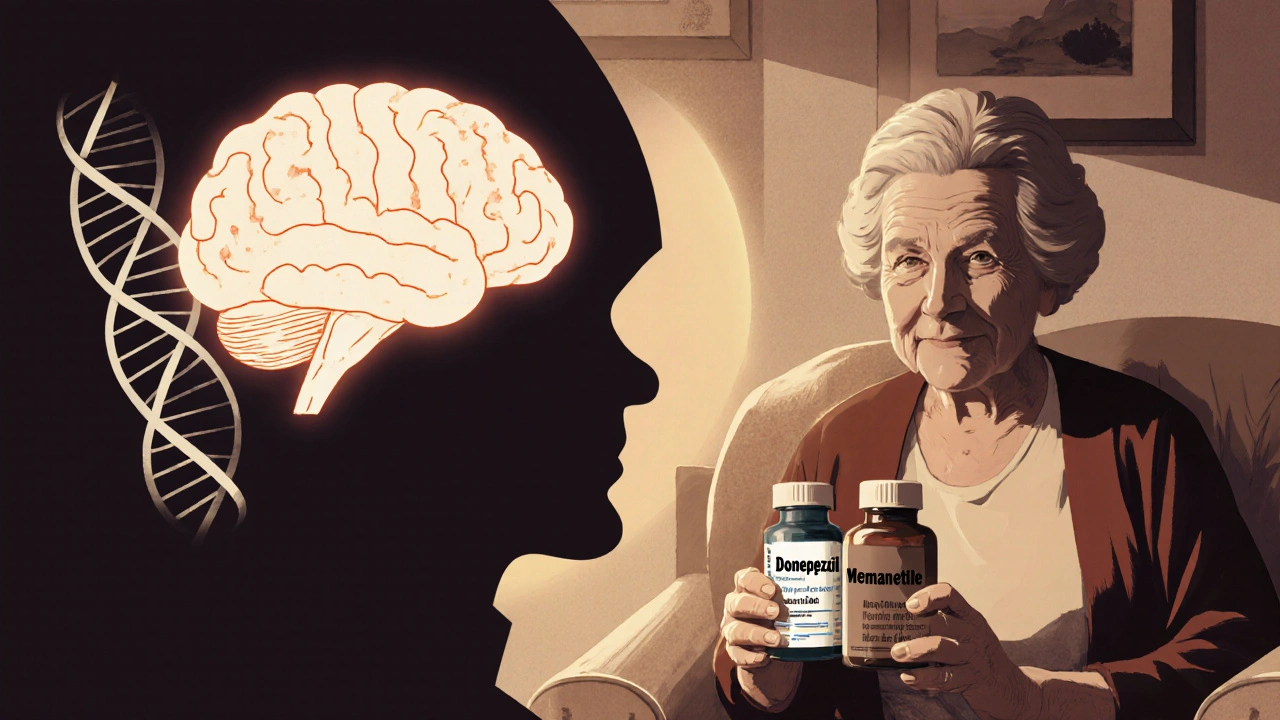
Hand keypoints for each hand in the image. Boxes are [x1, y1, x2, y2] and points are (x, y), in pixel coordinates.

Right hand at [720, 567, 801, 709]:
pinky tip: (765, 657)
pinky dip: (752, 656)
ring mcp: (733, 630)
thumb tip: (828, 594)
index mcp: (747, 591)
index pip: (744, 578)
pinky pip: (738, 654)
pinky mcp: (735, 652)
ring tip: (777, 639)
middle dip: (756, 606)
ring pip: (736, 630)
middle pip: (737, 603)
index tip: (773, 589)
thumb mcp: (788, 608)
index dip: (755, 582)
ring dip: (757, 634)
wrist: (774, 655)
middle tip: (776, 612)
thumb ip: (795, 600)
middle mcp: (735, 608)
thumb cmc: (782, 623)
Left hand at [892, 583, 1042, 719]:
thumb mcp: (967, 634)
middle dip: (914, 631)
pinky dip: (923, 677)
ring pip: (941, 648)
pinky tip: (909, 677)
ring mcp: (973, 656)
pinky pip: (943, 677)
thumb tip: (901, 621)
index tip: (910, 606)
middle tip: (895, 639)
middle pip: (941, 623)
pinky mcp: (971, 679)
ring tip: (898, 654)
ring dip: (916, 650)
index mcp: (970, 617)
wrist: (1008, 687)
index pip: (950, 596)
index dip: (929, 597)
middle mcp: (973, 633)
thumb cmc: (979, 656)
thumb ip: (943, 623)